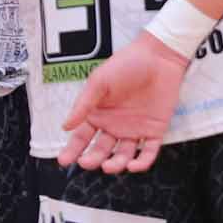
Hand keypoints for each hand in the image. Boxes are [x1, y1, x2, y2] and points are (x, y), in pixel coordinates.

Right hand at [60, 33, 191, 173]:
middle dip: (92, 159)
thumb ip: (83, 105)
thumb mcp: (99, 82)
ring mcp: (134, 130)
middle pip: (101, 150)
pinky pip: (148, 152)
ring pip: (123, 155)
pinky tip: (133, 165)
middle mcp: (114, 126)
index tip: (64, 161)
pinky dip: (142, 163)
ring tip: (109, 166)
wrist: (158, 57)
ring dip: (116, 164)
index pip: (82, 138)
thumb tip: (65, 126)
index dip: (72, 150)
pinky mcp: (155, 131)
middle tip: (87, 162)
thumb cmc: (126, 64)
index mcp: (98, 115)